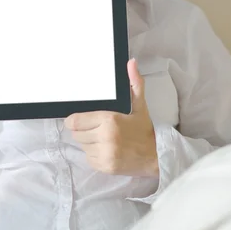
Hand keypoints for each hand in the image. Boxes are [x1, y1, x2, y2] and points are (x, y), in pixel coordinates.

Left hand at [65, 59, 158, 176]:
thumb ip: (134, 83)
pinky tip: (105, 149)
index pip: (75, 121)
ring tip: (102, 138)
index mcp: (110, 120)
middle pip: (76, 134)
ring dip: (88, 142)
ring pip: (82, 146)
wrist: (156, 156)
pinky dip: (94, 154)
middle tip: (95, 128)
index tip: (80, 119)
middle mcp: (105, 138)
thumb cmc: (144, 129)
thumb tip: (131, 62)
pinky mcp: (105, 167)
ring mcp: (105, 154)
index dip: (74, 120)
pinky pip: (88, 158)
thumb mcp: (140, 105)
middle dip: (82, 130)